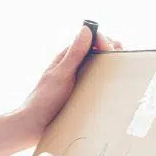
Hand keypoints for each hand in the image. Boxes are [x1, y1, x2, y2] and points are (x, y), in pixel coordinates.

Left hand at [14, 24, 123, 142]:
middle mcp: (75, 66)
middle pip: (100, 52)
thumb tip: (86, 29)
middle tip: (117, 61)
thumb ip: (74, 53)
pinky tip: (114, 87)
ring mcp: (80, 80)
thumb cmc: (43, 100)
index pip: (92, 40)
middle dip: (112, 52)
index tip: (111, 49)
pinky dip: (108, 82)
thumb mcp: (61, 75)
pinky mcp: (84, 94)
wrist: (35, 126)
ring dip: (112, 67)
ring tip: (120, 71)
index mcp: (68, 57)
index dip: (104, 41)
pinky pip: (100, 85)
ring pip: (102, 68)